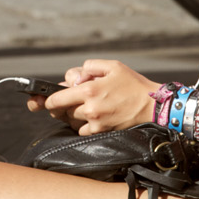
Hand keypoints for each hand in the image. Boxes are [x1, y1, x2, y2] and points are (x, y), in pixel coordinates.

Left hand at [25, 59, 156, 134]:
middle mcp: (89, 108)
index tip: (46, 99)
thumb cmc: (133, 84)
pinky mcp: (101, 132)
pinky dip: (83, 125)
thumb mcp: (112, 66)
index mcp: (88, 90)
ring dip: (72, 115)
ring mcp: (94, 122)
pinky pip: (82, 130)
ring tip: (86, 106)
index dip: (48, 99)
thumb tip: (73, 77)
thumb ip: (89, 67)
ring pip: (70, 121)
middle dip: (62, 105)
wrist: (152, 106)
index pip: (56, 98)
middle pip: (61, 110)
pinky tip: (93, 116)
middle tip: (70, 100)